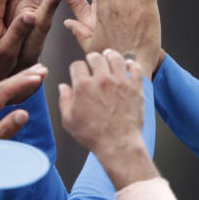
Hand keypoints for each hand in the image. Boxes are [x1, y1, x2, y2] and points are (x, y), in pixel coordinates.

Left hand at [0, 64, 47, 139]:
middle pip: (3, 84)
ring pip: (0, 88)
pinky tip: (16, 87)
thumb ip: (5, 129)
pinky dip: (10, 88)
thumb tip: (24, 113)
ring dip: (18, 80)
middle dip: (24, 76)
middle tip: (42, 69)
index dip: (22, 82)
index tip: (38, 76)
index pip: (4, 89)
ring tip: (35, 74)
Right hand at [59, 50, 156, 188]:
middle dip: (92, 58)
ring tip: (109, 56)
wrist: (118, 144)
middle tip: (93, 60)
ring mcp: (120, 82)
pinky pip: (135, 68)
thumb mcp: (69, 120)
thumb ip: (64, 101)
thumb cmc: (93, 135)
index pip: (77, 65)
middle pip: (95, 57)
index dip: (76, 68)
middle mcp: (101, 80)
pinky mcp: (135, 88)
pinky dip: (131, 64)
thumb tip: (63, 87)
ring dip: (110, 55)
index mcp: (83, 86)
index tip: (78, 71)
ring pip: (115, 58)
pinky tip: (128, 66)